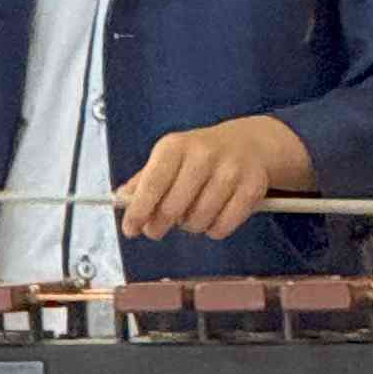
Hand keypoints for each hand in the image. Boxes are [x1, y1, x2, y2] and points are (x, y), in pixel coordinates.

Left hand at [117, 116, 314, 245]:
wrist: (248, 143)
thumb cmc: (198, 156)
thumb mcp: (168, 158)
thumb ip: (143, 181)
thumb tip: (120, 201)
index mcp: (176, 146)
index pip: (152, 184)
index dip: (139, 211)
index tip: (130, 230)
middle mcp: (203, 155)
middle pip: (173, 208)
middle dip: (160, 225)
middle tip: (157, 229)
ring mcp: (230, 171)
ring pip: (198, 221)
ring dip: (190, 226)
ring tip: (191, 213)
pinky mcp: (252, 188)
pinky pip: (222, 227)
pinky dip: (213, 230)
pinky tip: (213, 216)